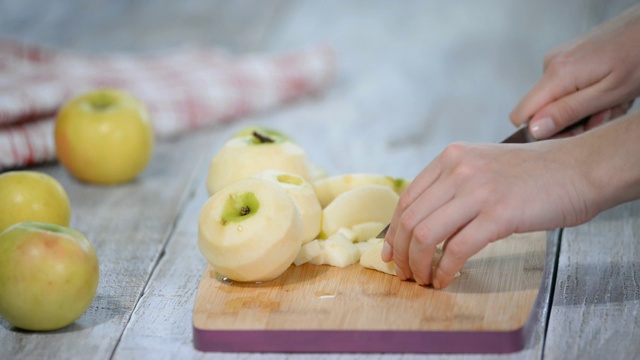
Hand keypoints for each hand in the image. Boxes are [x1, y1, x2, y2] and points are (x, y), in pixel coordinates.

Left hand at [380, 139, 599, 288]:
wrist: (579, 168)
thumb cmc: (534, 174)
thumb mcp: (483, 167)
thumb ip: (453, 188)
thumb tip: (422, 226)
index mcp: (451, 157)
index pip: (407, 199)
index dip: (393, 232)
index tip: (391, 253)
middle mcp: (459, 170)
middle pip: (410, 219)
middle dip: (401, 253)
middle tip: (405, 273)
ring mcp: (478, 191)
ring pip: (426, 235)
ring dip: (418, 264)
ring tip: (423, 279)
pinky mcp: (499, 214)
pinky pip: (457, 249)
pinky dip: (445, 269)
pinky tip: (446, 279)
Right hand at [510, 5, 639, 138]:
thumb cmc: (639, 57)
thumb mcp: (609, 94)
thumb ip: (568, 112)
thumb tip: (533, 129)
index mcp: (556, 74)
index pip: (521, 115)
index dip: (543, 131)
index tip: (574, 131)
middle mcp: (550, 64)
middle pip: (543, 110)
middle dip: (573, 120)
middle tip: (604, 115)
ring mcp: (558, 59)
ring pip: (558, 101)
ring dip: (586, 109)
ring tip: (613, 101)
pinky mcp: (567, 57)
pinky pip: (566, 88)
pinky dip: (588, 95)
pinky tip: (609, 90)